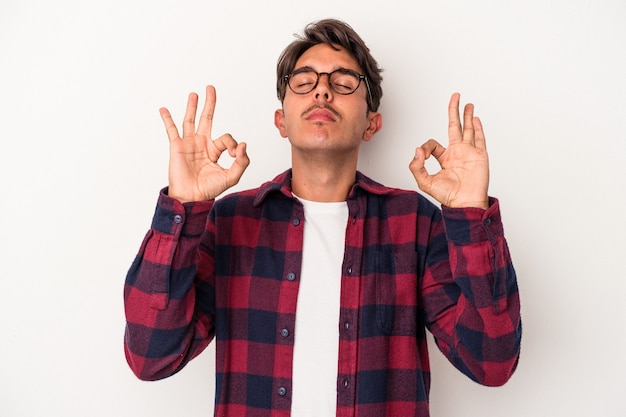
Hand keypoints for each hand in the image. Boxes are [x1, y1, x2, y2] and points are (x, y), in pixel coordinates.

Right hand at [160, 85, 249, 202]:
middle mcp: (202, 144)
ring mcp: (189, 144)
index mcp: (215, 151)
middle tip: (211, 89)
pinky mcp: (177, 147)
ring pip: (190, 120)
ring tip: (194, 94)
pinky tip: (163, 109)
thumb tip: (243, 144)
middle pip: (206, 119)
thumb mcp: (232, 176)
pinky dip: (167, 119)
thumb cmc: (209, 189)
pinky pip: (171, 130)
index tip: (234, 153)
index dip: (233, 143)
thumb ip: (242, 162)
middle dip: (210, 104)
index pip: (226, 138)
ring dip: (192, 106)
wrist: (192, 197)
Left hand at [409, 93, 489, 208]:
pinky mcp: (480, 156)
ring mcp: (470, 153)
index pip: (433, 144)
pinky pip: (480, 139)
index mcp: (445, 158)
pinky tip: (476, 118)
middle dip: (454, 111)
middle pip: (455, 127)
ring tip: (467, 104)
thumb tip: (417, 150)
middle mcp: (457, 153)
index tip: (422, 153)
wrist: (465, 204)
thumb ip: (417, 166)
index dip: (425, 147)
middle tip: (455, 97)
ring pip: (469, 129)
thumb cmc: (448, 196)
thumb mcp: (425, 182)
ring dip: (468, 116)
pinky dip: (478, 128)